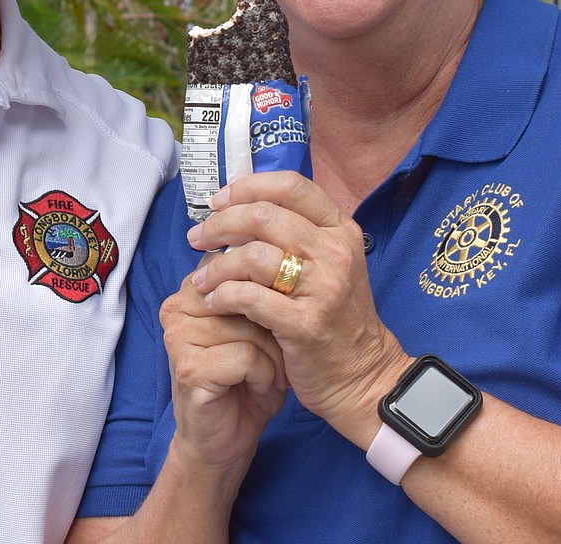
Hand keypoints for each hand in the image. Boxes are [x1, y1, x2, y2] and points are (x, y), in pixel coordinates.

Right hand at [161, 253, 289, 472]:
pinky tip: (260, 387)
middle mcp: (179, 306)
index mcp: (195, 287)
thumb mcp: (261, 325)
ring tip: (270, 373)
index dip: (273, 291)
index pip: (240, 261)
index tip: (279, 321)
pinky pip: (245, 355)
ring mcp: (178, 336)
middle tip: (280, 351)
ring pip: (249, 323)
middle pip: (247, 290)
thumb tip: (288, 254)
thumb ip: (262, 289)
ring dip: (274, 353)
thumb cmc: (251, 379)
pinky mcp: (187, 367)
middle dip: (276, 323)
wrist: (229, 440)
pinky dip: (265, 374)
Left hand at [187, 172, 407, 444]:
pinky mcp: (306, 324)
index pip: (291, 185)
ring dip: (216, 266)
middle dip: (220, 224)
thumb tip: (237, 209)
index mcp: (340, 230)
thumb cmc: (336, 317)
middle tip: (197, 239)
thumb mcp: (329, 264)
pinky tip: (214, 301)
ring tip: (201, 279)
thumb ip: (294, 235)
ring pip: (253, 256)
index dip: (247, 187)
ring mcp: (324, 288)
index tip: (218, 202)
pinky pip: (250, 297)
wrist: (362, 375)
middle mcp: (335, 252)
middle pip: (263, 215)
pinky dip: (223, 296)